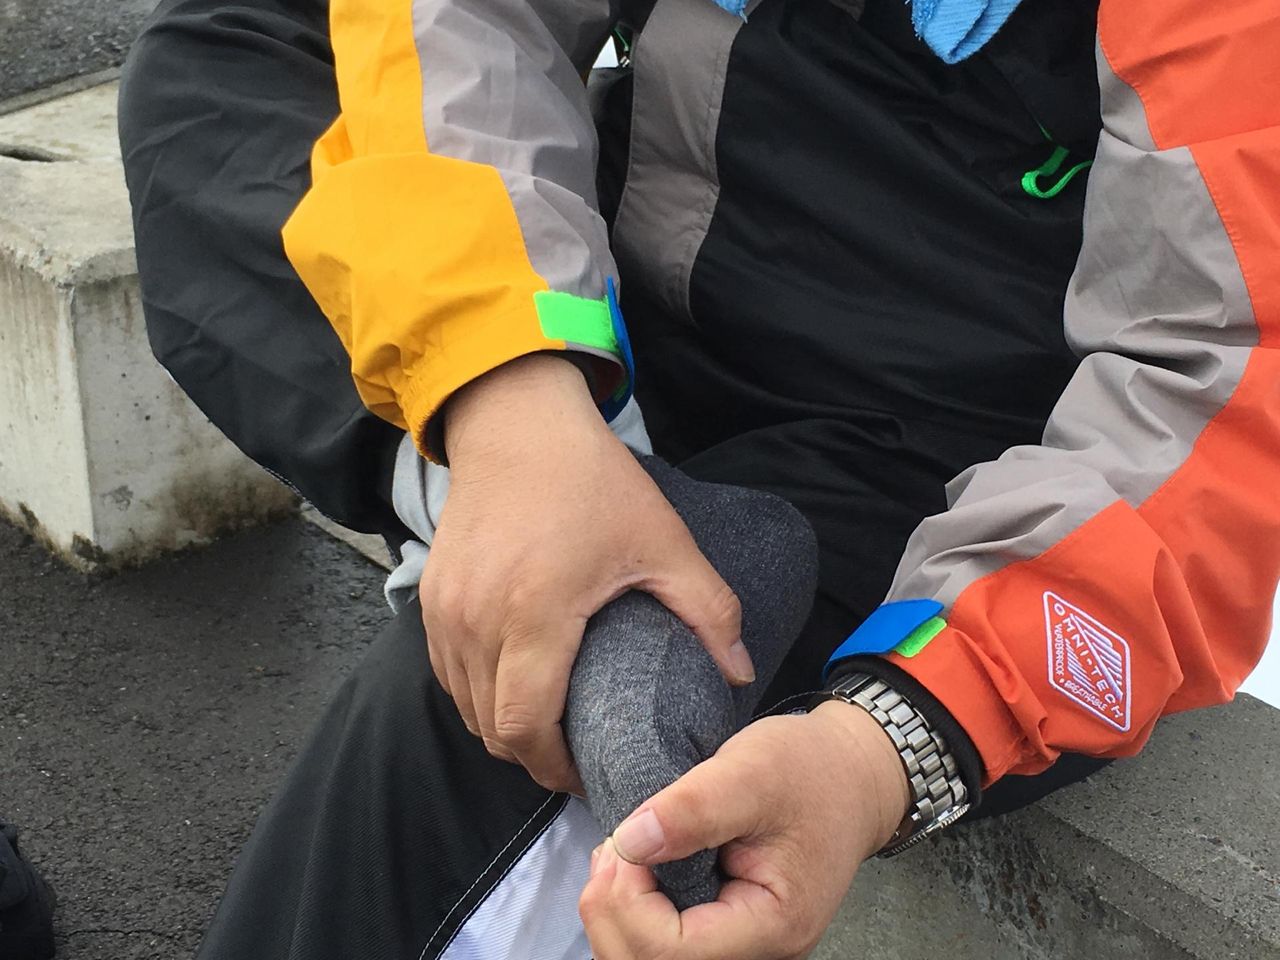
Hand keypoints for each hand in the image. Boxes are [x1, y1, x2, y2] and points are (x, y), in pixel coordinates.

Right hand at [420, 354, 751, 792]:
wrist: (516, 424)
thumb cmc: (591, 481)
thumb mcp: (662, 540)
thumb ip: (707, 609)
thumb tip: (738, 673)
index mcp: (536, 612)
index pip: (526, 726)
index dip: (557, 766)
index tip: (592, 769)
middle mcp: (478, 620)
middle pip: (492, 728)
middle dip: (535, 755)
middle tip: (579, 753)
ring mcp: (446, 612)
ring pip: (466, 706)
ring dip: (505, 726)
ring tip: (552, 724)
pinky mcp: (430, 599)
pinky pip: (448, 674)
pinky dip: (479, 693)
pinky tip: (518, 683)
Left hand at [579, 701, 909, 958]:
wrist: (850, 776)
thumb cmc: (811, 771)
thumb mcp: (752, 771)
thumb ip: (693, 809)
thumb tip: (631, 841)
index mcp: (773, 924)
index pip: (674, 951)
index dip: (630, 902)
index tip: (624, 841)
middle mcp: (759, 950)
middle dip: (613, 914)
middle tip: (611, 848)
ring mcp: (742, 943)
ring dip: (617, 915)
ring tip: (618, 856)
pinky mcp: (725, 928)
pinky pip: (664, 943)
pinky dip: (632, 912)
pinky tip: (631, 869)